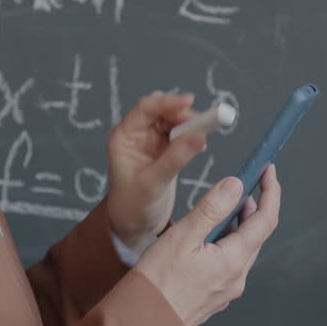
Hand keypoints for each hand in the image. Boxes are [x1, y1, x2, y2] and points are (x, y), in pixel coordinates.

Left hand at [105, 91, 209, 252]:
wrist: (134, 224)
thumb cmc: (132, 205)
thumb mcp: (153, 183)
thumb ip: (175, 159)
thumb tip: (199, 136)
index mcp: (123, 137)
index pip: (146, 108)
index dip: (168, 101)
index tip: (190, 101)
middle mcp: (135, 134)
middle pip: (162, 111)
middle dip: (182, 113)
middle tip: (203, 122)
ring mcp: (150, 141)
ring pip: (173, 120)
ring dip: (189, 124)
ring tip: (203, 134)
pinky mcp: (164, 150)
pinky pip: (181, 134)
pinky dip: (192, 135)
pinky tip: (199, 143)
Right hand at [134, 165, 280, 325]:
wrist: (144, 323)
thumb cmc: (157, 282)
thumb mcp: (182, 236)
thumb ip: (211, 209)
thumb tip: (235, 185)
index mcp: (234, 261)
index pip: (265, 220)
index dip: (270, 192)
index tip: (268, 171)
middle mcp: (236, 278)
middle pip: (255, 235)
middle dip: (251, 207)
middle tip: (238, 186)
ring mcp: (227, 290)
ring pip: (241, 250)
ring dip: (236, 226)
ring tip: (216, 210)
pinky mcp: (215, 297)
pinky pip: (228, 265)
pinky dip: (224, 244)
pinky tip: (204, 240)